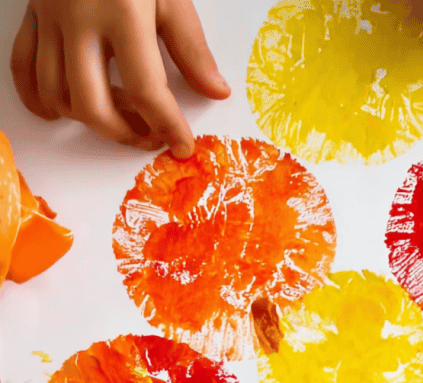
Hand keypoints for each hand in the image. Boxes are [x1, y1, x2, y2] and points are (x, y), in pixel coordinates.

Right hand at [11, 0, 229, 157]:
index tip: (182, 145)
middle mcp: (80, 20)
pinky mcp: (32, 14)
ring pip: (56, 93)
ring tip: (118, 118)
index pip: (146, 90)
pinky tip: (61, 113)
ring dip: (87, 120)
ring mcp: (50, 18)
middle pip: (93, 104)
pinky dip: (39, 99)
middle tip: (149, 136)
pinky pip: (23, 67)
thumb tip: (215, 91)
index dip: (167, 126)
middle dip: (125, 134)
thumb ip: (191, 46)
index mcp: (123, 14)